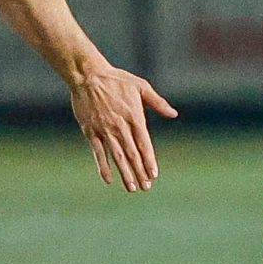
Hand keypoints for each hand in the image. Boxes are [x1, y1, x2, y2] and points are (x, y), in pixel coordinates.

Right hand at [67, 60, 178, 190]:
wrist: (88, 75)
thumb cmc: (116, 79)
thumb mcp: (141, 87)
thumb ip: (158, 102)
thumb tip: (174, 114)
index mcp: (134, 117)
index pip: (144, 144)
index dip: (149, 161)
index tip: (154, 174)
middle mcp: (121, 126)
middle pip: (132, 154)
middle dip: (140, 172)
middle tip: (146, 187)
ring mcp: (105, 130)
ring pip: (117, 157)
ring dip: (125, 173)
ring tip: (132, 188)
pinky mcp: (90, 131)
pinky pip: (98, 153)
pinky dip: (103, 167)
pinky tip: (109, 180)